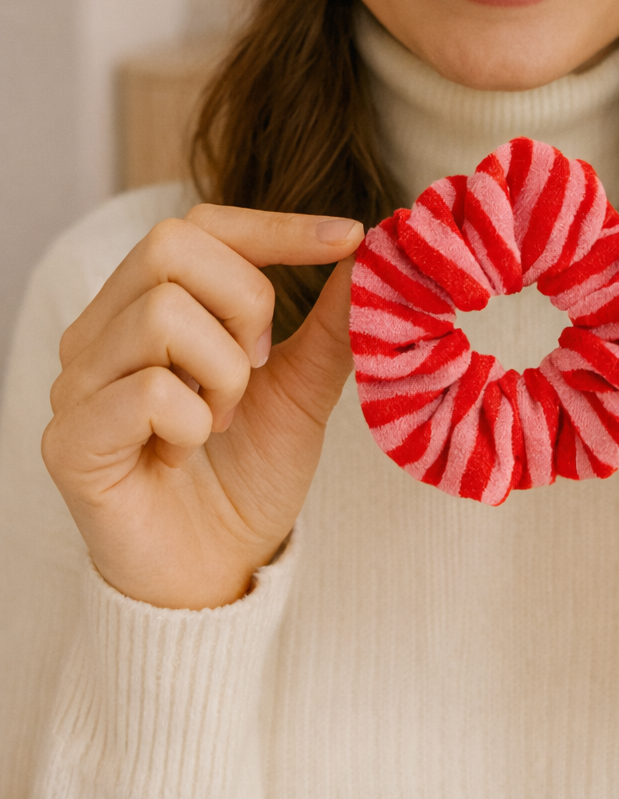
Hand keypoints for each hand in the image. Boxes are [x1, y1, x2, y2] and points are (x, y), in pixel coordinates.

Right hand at [42, 206, 362, 609]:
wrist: (217, 573)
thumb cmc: (249, 473)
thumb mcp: (303, 386)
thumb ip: (329, 320)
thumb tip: (372, 249)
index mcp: (147, 304)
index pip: (201, 225)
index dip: (275, 226)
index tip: (351, 237)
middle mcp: (99, 331)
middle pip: (172, 245)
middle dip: (246, 303)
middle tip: (258, 369)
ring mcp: (76, 383)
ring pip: (163, 314)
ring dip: (223, 375)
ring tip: (219, 421)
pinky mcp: (68, 441)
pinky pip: (147, 390)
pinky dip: (192, 423)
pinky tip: (185, 454)